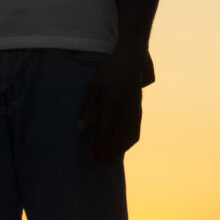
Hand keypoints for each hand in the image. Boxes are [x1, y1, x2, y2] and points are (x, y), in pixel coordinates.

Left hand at [78, 47, 147, 164]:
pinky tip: (118, 150)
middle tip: (94, 162)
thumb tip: (80, 129)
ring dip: (116, 153)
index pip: (106, 132)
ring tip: (105, 160)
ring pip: (128, 139)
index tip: (88, 155)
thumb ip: (88, 108)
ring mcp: (136, 110)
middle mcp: (127, 108)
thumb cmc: (109, 70)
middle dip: (106, 154)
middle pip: (118, 139)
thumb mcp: (94, 85)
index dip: (98, 147)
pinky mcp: (139, 110)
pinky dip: (127, 145)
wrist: (132, 57)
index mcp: (114, 101)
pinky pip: (135, 133)